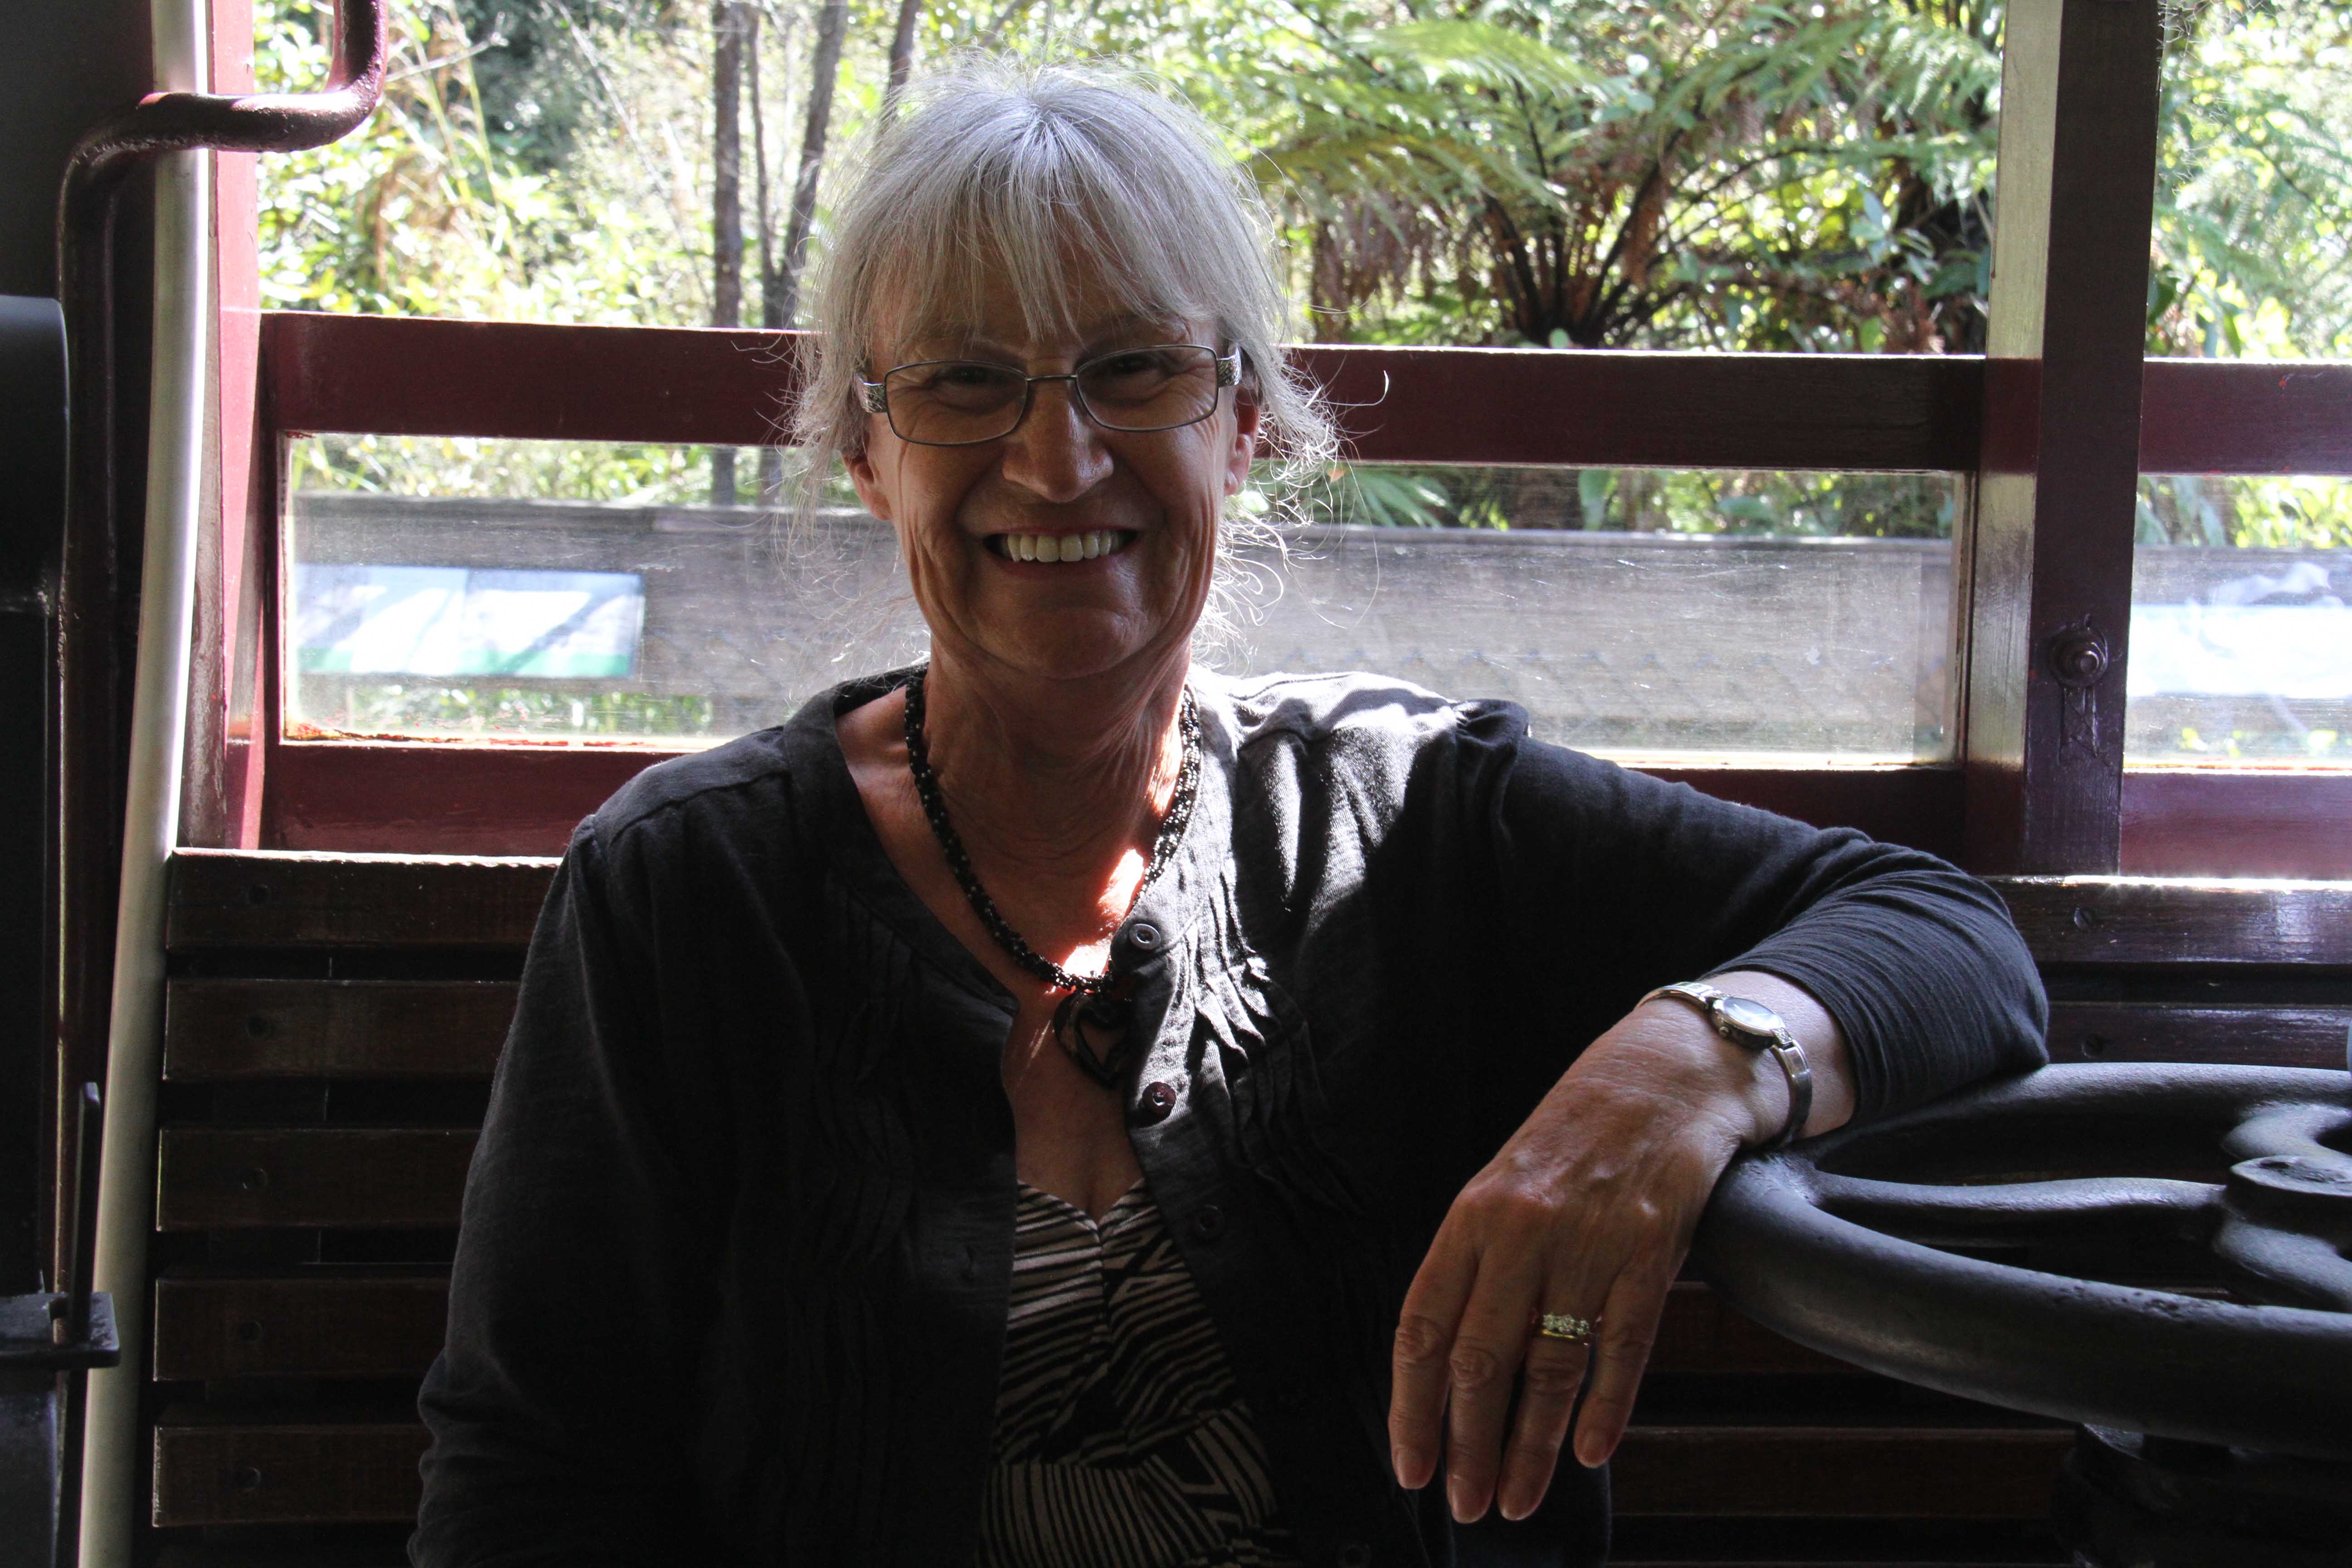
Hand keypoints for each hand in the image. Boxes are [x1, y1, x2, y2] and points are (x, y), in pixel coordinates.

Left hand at [1386, 973, 1850, 1523]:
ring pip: (1548, 1368)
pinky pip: (1621, 1348)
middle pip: (1482, 1362)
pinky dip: (1604, 1408)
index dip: (1413, 1405)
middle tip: (1464, 1504)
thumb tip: (1455, 1366)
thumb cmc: (1575, 1139)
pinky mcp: (1650, 1255)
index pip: (1425, 1327)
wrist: (1664, 1078)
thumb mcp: (1504, 1187)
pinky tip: (1590, 1455)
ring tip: (1515, 1499)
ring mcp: (1588, 1245)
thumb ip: (1479, 1266)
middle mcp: (1521, 1232)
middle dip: (1467, 1445)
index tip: (1410, 1466)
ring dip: (1530, 1447)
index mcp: (1471, 1216)